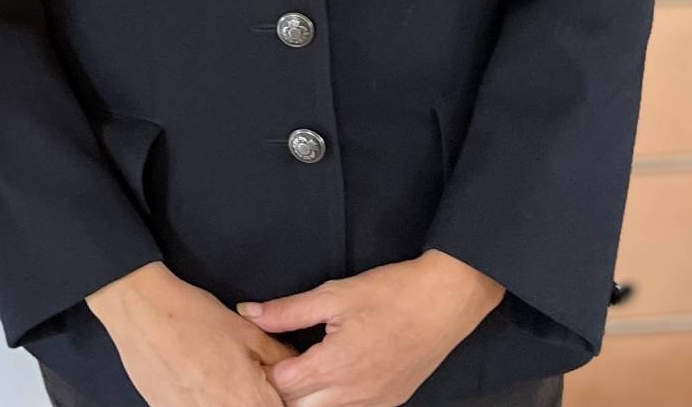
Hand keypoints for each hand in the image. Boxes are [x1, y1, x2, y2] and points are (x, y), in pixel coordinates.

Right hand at [87, 262, 290, 406]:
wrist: (140, 309)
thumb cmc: (191, 317)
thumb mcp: (248, 332)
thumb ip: (280, 358)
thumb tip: (296, 369)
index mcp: (248, 400)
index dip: (279, 399)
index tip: (273, 388)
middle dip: (253, 397)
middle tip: (240, 376)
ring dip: (226, 397)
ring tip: (216, 376)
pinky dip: (201, 399)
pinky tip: (195, 379)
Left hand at [247, 251, 503, 406]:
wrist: (444, 304)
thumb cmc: (389, 295)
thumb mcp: (333, 295)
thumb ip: (287, 311)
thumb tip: (248, 312)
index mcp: (333, 366)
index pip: (280, 385)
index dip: (264, 369)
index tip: (259, 351)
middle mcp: (352, 394)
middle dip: (281, 389)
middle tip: (276, 362)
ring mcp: (372, 404)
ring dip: (306, 398)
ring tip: (301, 370)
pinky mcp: (388, 404)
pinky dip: (332, 402)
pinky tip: (329, 380)